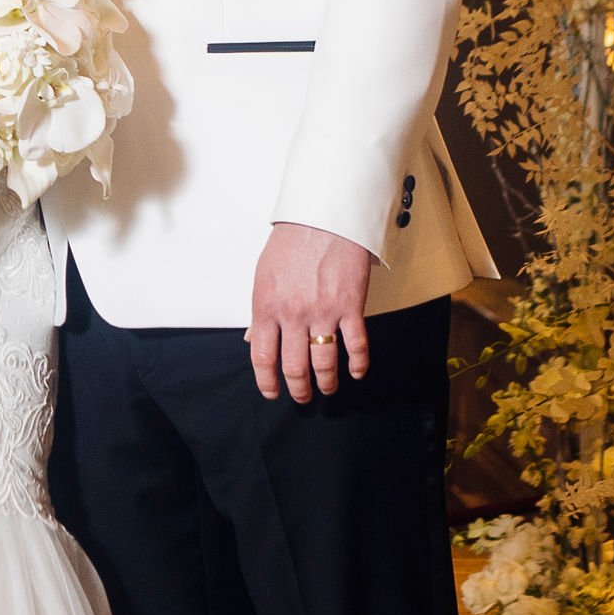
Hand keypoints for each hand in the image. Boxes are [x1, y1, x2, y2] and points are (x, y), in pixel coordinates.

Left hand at [249, 222, 371, 402]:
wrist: (324, 217)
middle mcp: (293, 315)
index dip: (267, 381)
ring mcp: (323, 312)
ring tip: (327, 389)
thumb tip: (255, 338)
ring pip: (324, 363)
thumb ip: (261, 310)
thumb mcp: (264, 276)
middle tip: (302, 397)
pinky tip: (355, 372)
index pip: (263, 357)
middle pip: (295, 367)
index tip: (272, 392)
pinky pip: (356, 345)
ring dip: (326, 382)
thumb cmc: (292, 242)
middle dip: (298, 389)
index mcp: (267, 307)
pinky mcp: (351, 307)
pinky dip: (357, 364)